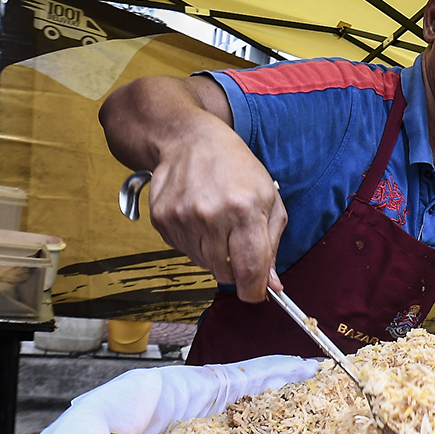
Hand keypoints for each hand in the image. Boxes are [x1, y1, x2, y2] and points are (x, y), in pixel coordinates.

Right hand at [147, 114, 287, 302]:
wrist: (190, 140)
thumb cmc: (237, 169)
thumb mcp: (269, 199)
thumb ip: (272, 245)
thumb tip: (272, 285)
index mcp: (244, 210)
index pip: (250, 270)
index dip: (254, 290)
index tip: (256, 293)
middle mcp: (211, 215)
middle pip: (225, 272)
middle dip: (236, 267)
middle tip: (238, 241)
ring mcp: (182, 218)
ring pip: (204, 264)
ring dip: (215, 253)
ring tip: (218, 222)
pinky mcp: (162, 220)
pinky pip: (183, 251)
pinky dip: (194, 243)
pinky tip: (198, 217)